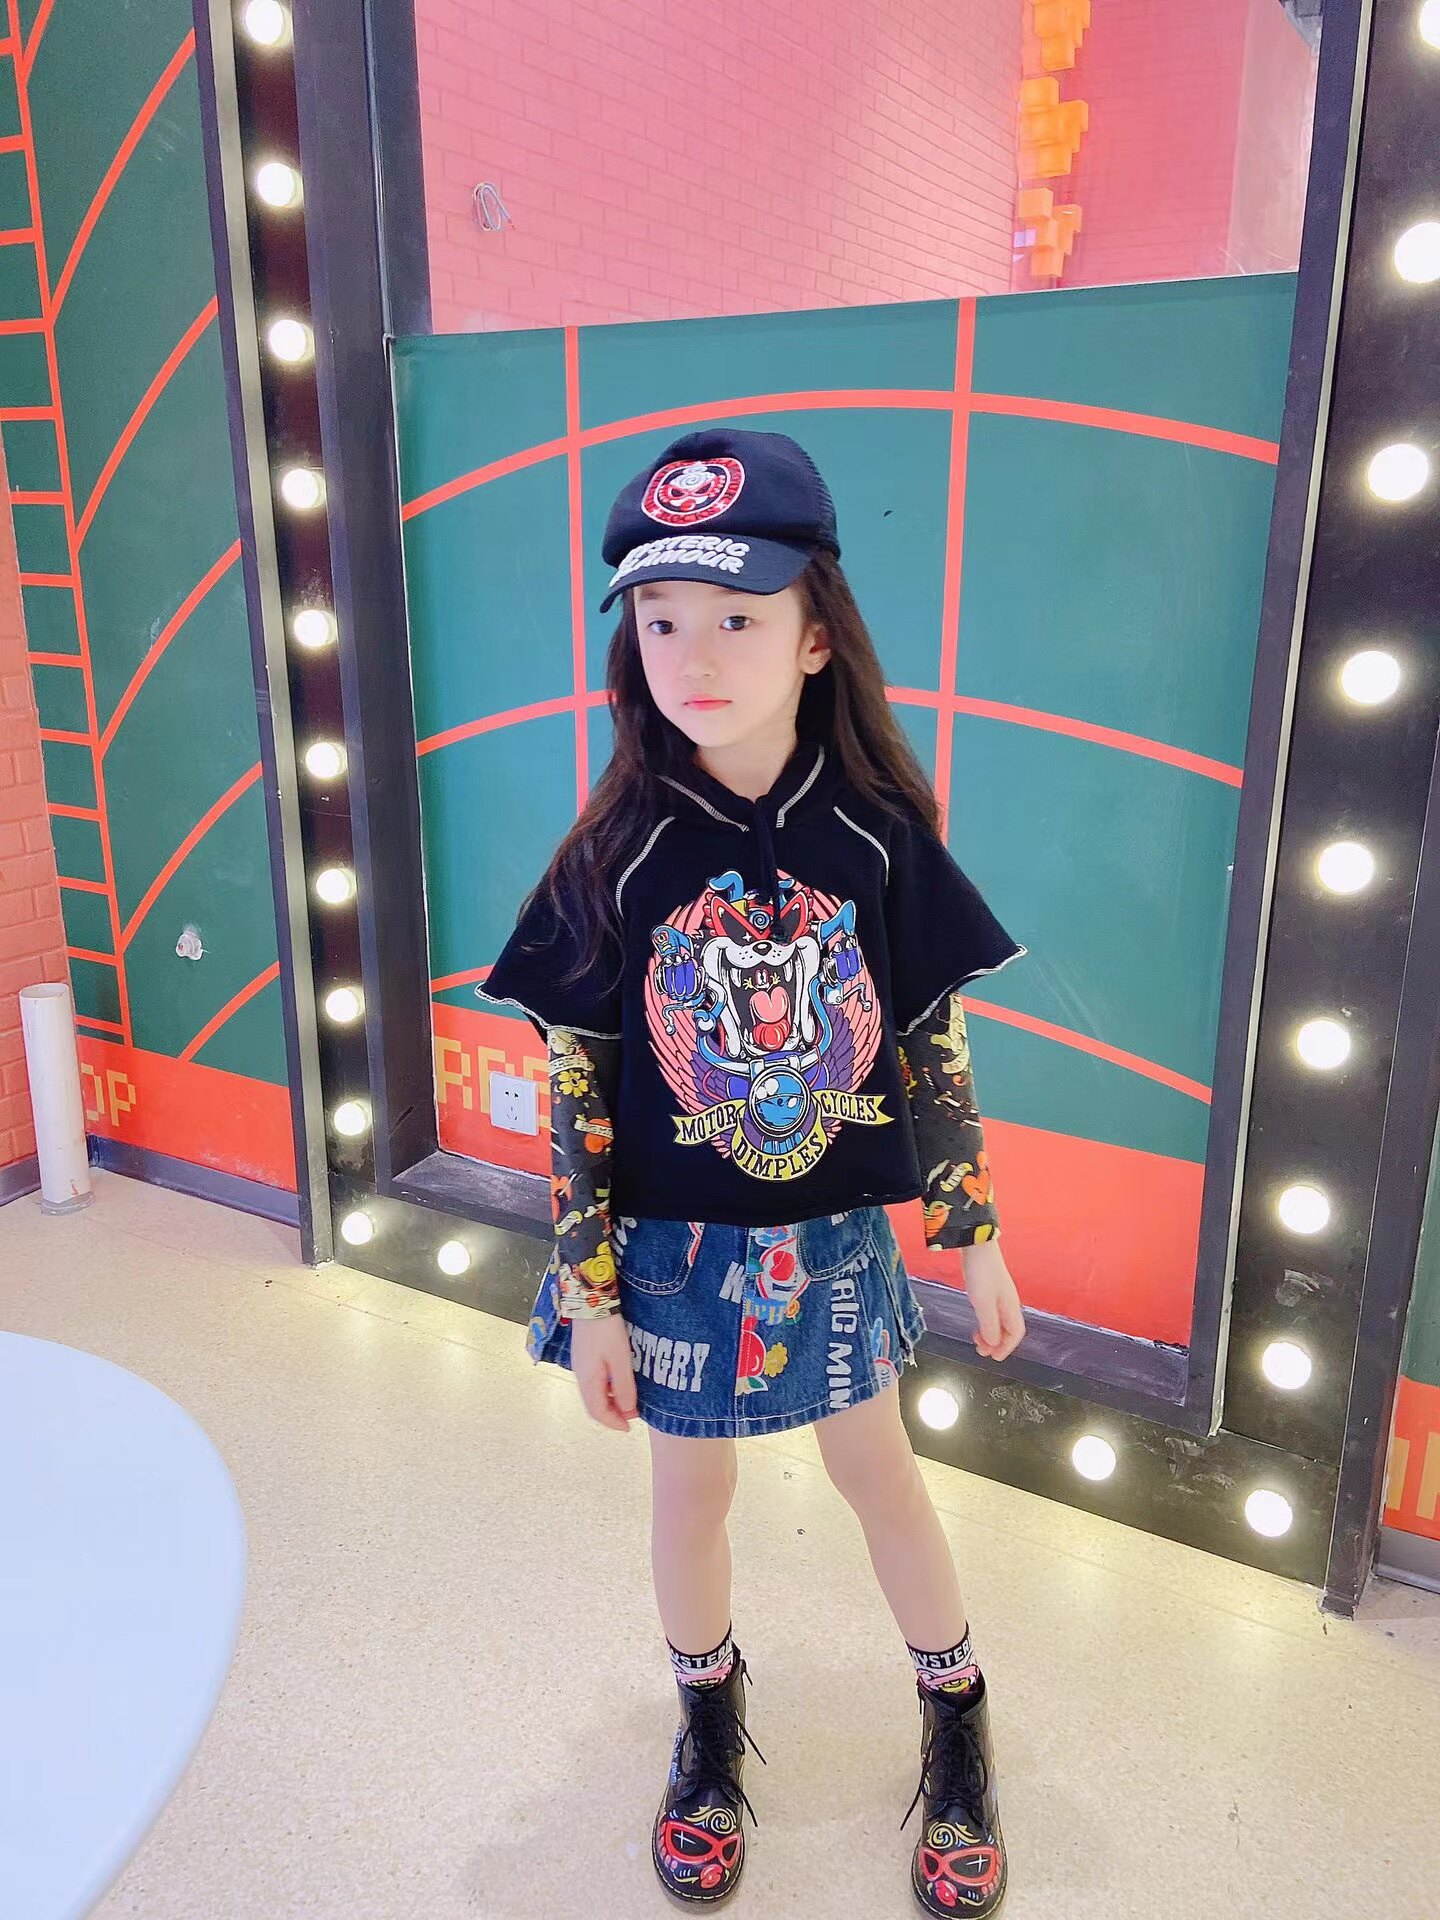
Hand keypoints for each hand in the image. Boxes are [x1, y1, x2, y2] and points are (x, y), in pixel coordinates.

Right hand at [570, 1313, 638, 1430]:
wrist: (590, 1301)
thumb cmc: (607, 1331)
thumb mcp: (621, 1360)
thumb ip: (624, 1387)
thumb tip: (627, 1412)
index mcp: (588, 1381)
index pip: (598, 1412)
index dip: (613, 1423)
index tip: (629, 1427)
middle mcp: (581, 1376)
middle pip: (594, 1405)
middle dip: (612, 1414)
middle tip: (631, 1416)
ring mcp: (580, 1365)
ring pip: (593, 1393)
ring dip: (610, 1402)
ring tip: (627, 1401)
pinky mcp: (583, 1355)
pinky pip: (593, 1381)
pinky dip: (606, 1389)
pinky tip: (617, 1382)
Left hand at [960, 1239, 1025, 1361]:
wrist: (977, 1245)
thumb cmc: (981, 1273)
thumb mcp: (983, 1303)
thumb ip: (989, 1325)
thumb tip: (993, 1343)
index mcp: (1010, 1306)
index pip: (1016, 1333)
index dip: (1006, 1348)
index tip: (994, 1357)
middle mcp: (1008, 1302)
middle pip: (1008, 1329)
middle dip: (996, 1343)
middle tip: (981, 1351)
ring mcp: (1000, 1294)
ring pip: (999, 1320)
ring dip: (990, 1333)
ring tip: (976, 1339)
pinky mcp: (990, 1287)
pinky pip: (992, 1311)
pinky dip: (985, 1321)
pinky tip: (977, 1321)